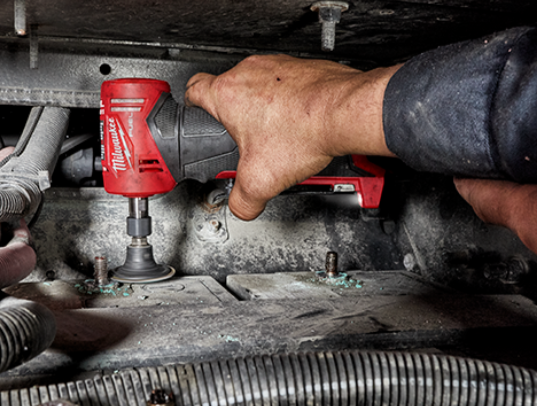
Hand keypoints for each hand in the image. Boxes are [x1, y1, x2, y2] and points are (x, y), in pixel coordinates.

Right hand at [185, 55, 397, 219]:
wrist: (344, 113)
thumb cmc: (305, 132)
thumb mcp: (260, 181)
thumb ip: (241, 201)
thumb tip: (240, 207)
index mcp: (228, 94)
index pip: (193, 90)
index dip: (192, 107)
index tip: (197, 117)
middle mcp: (250, 72)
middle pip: (228, 91)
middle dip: (235, 117)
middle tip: (247, 141)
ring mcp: (277, 66)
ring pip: (259, 86)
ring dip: (264, 107)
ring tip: (278, 135)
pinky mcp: (301, 68)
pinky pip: (287, 83)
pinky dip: (289, 101)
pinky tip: (299, 124)